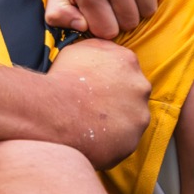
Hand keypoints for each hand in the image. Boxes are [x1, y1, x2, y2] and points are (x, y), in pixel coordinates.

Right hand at [45, 39, 150, 169]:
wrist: (53, 110)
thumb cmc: (60, 79)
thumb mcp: (77, 49)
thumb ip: (98, 49)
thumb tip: (103, 51)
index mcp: (128, 62)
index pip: (126, 72)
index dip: (110, 83)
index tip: (97, 91)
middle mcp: (140, 87)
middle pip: (132, 97)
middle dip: (116, 104)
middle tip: (93, 110)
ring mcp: (138, 116)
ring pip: (130, 122)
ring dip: (114, 125)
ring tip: (90, 127)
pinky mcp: (130, 141)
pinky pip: (121, 144)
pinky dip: (109, 144)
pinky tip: (91, 141)